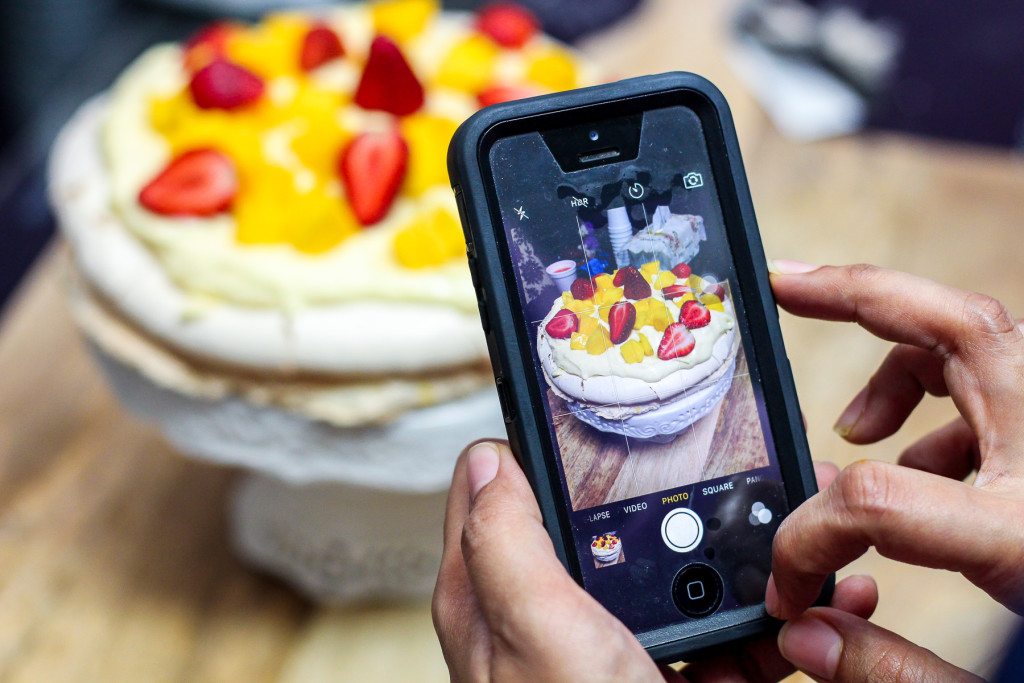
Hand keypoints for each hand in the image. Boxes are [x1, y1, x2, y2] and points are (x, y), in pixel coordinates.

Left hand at [433, 441, 877, 681]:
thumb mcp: (536, 632)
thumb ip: (506, 544)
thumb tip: (490, 458)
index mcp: (494, 594)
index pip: (498, 486)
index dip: (541, 443)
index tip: (595, 413)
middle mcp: (551, 618)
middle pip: (607, 524)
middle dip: (667, 500)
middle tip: (721, 472)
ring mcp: (616, 651)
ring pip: (676, 575)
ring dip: (737, 560)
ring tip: (793, 539)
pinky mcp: (671, 680)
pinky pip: (724, 635)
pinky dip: (771, 622)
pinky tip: (811, 610)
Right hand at [766, 261, 1023, 680]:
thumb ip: (892, 667)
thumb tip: (800, 635)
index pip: (877, 500)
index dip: (806, 542)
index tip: (790, 584)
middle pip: (953, 330)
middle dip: (853, 295)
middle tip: (782, 287)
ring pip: (972, 345)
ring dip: (896, 370)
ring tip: (856, 429)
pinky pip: (991, 387)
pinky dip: (938, 409)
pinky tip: (926, 466)